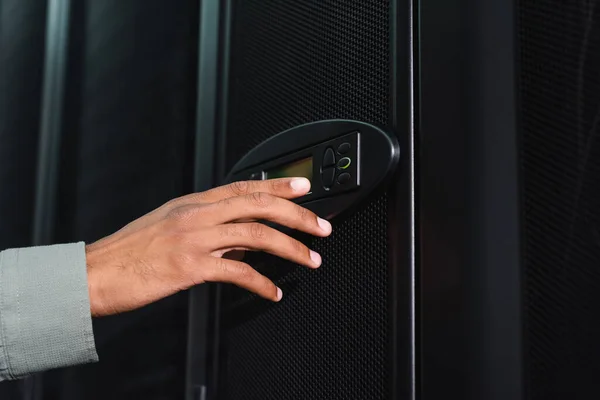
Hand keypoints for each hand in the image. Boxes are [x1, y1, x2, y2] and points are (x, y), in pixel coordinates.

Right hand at [85, 177, 331, 316]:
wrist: (95, 272)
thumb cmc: (130, 251)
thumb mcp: (169, 226)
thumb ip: (208, 226)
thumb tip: (243, 234)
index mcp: (193, 202)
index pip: (244, 186)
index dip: (278, 184)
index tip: (303, 186)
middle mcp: (197, 214)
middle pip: (258, 205)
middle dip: (297, 215)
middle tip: (321, 226)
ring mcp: (194, 238)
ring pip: (256, 235)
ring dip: (290, 248)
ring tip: (311, 260)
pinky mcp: (190, 267)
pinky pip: (238, 271)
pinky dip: (261, 283)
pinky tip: (273, 292)